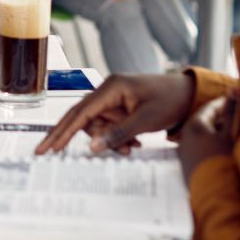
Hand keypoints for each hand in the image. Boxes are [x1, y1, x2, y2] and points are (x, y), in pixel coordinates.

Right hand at [35, 72, 195, 154]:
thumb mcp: (146, 119)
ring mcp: (114, 101)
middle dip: (71, 136)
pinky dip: (118, 139)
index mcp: (112, 87)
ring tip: (131, 148)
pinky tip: (134, 143)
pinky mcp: (121, 109)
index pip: (81, 112)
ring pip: (97, 126)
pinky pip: (110, 127)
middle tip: (50, 152)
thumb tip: (93, 147)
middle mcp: (108, 92)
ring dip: (109, 141)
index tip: (49, 146)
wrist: (190, 95)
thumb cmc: (170, 100)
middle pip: (82, 117)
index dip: (63, 130)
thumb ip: (118, 133)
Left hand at [178, 92, 236, 184]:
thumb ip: (232, 111)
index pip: (210, 107)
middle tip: (239, 117)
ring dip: (218, 133)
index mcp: (194, 126)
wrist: (215, 195)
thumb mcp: (230, 133)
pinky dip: (212, 146)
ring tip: (235, 135)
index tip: (237, 100)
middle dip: (222, 119)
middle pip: (206, 122)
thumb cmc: (224, 161)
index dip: (225, 102)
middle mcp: (185, 137)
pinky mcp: (188, 166)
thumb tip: (233, 88)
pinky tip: (225, 152)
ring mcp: (185, 153)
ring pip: (203, 136)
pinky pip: (201, 149)